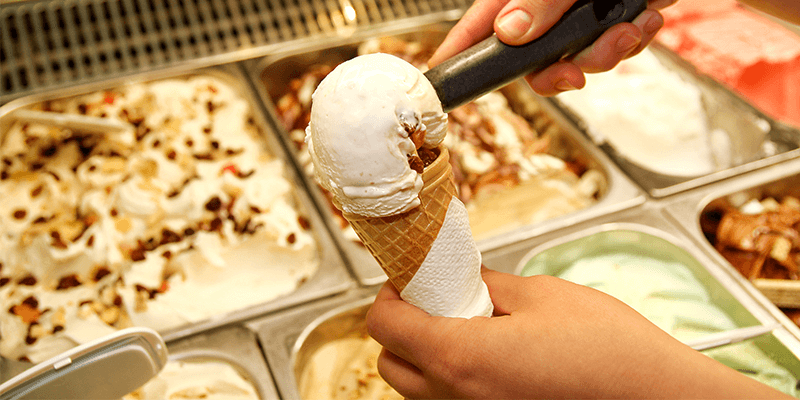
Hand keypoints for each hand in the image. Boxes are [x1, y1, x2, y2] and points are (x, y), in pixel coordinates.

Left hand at [366, 267, 790, 398]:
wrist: (659, 397)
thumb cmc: (612, 352)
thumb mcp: (543, 295)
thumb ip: (487, 286)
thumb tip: (460, 279)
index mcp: (460, 358)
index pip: (384, 326)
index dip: (390, 295)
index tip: (408, 280)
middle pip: (391, 363)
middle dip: (403, 326)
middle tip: (436, 298)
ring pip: (418, 389)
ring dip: (427, 354)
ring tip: (469, 325)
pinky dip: (454, 378)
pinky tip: (491, 355)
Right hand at [428, 0, 676, 95]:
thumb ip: (541, 0)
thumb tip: (510, 33)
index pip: (479, 28)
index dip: (459, 55)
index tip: (443, 80)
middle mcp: (546, 10)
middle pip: (531, 63)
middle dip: (558, 75)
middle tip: (574, 77)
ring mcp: (580, 17)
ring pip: (578, 62)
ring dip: (608, 55)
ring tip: (630, 29)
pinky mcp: (614, 20)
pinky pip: (615, 49)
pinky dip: (634, 40)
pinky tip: (646, 18)